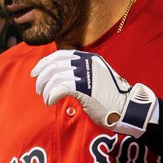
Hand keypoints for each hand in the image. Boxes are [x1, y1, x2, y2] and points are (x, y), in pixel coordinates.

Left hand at [31, 49, 157, 136]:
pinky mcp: (85, 88)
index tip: (35, 72)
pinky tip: (51, 102)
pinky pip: (60, 88)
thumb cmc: (110, 97)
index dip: (45, 63)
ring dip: (46, 89)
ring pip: (55, 77)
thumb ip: (80, 73)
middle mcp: (87, 63)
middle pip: (55, 65)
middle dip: (42, 77)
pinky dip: (51, 95)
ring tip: (47, 99)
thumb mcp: (95, 77)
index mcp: (89, 58)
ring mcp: (87, 75)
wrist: (126, 107)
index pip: (61, 55)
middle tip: (39, 89)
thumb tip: (59, 75)